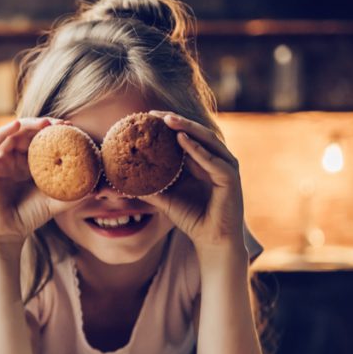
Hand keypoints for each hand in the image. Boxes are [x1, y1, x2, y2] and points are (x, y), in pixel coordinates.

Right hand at [0, 118, 82, 243]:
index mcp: (28, 162)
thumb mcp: (55, 201)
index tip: (72, 127)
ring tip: (44, 123)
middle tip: (61, 123)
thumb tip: (97, 187)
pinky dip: (4, 131)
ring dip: (27, 124)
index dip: (55, 131)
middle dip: (44, 124)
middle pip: (27, 132)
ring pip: (11, 133)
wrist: (8, 232)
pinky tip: (17, 124)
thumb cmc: (30, 216)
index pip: (41, 139)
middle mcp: (13, 157)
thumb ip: (73, 193)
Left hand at [140, 112, 245, 254]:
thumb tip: (121, 183)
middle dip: (176, 121)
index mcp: (203, 161)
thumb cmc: (191, 218)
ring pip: (207, 140)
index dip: (169, 125)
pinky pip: (213, 160)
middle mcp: (216, 160)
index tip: (147, 117)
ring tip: (167, 120)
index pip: (187, 135)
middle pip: (196, 133)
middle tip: (154, 113)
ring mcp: (226, 167)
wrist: (210, 240)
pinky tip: (181, 140)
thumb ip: (149, 188)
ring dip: (187, 128)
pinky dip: (197, 150)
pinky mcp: (230, 179)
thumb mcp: (165, 199)